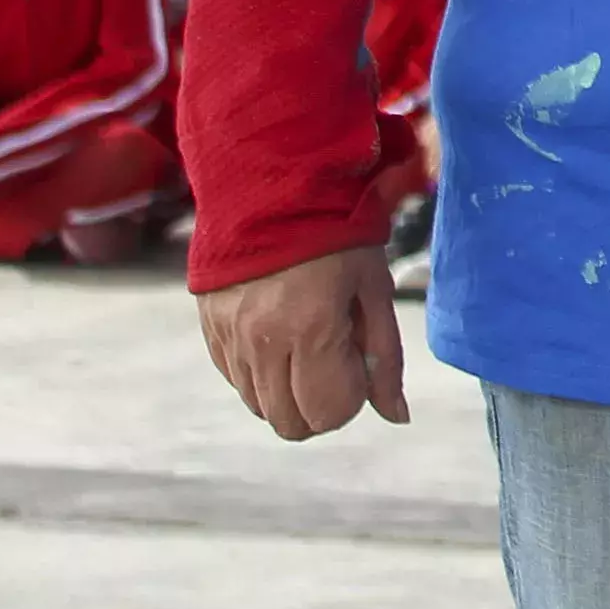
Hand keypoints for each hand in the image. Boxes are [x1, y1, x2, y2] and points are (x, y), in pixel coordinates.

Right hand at [201, 240, 415, 439]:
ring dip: (288, 394)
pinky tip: (280, 337)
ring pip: (259, 407)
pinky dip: (261, 375)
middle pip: (289, 424)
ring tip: (308, 346)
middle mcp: (263, 342)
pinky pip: (236, 380)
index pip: (328, 413)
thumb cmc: (337, 234)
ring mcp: (230, 338)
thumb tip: (398, 416)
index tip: (358, 362)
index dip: (352, 399)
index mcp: (311, 329)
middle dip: (320, 408)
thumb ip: (386, 357)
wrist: (272, 183)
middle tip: (336, 364)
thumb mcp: (374, 288)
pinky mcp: (210, 329)